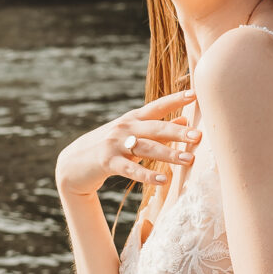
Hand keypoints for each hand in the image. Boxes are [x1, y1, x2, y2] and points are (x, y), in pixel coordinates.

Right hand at [55, 89, 196, 201]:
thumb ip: (158, 128)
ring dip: (169, 154)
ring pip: (146, 148)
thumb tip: (185, 119)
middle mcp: (125, 128)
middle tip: (199, 136)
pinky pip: (130, 169)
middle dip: (178, 132)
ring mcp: (115, 144)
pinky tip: (163, 180)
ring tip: (189, 160)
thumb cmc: (109, 147)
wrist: (74, 163)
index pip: (157, 106)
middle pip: (155, 128)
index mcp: (133, 119)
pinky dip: (147, 175)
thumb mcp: (131, 133)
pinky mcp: (107, 162)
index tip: (195, 93)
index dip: (175, 99)